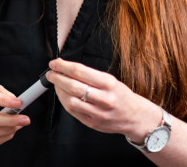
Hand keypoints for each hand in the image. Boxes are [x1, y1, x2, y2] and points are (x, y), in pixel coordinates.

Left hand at [46, 58, 160, 140]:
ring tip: (56, 84)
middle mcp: (105, 99)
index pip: (81, 72)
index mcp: (109, 84)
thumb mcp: (110, 81)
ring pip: (71, 101)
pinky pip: (73, 111)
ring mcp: (98, 113)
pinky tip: (62, 95)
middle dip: (57, 78)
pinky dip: (64, 101)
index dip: (64, 66)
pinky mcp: (93, 123)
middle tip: (51, 73)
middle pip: (73, 87)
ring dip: (59, 91)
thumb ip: (90, 76)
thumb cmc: (121, 96)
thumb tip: (66, 69)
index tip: (55, 63)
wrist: (136, 117)